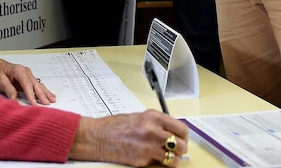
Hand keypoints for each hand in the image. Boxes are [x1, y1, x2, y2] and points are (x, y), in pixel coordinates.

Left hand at [0, 55, 55, 105]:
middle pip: (35, 85)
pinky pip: (37, 85)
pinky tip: (49, 94)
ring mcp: (27, 74)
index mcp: (19, 71)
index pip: (27, 85)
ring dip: (45, 93)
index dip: (31, 95)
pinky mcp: (27, 78)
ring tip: (52, 99)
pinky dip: (44, 90)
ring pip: (38, 85)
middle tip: (47, 104)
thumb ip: (8, 89)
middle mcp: (25, 72)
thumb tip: (14, 98)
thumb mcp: (0, 79)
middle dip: (42, 95)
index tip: (34, 104)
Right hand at [70, 110, 188, 166]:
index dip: (183, 136)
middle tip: (175, 150)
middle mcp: (153, 130)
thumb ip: (156, 123)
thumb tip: (171, 132)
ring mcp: (149, 146)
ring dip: (172, 159)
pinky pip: (159, 164)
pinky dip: (158, 164)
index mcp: (153, 117)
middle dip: (180, 149)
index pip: (180, 128)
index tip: (182, 140)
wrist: (97, 137)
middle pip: (181, 144)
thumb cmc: (114, 127)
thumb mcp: (139, 117)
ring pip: (174, 158)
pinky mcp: (143, 160)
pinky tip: (150, 159)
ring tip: (165, 157)